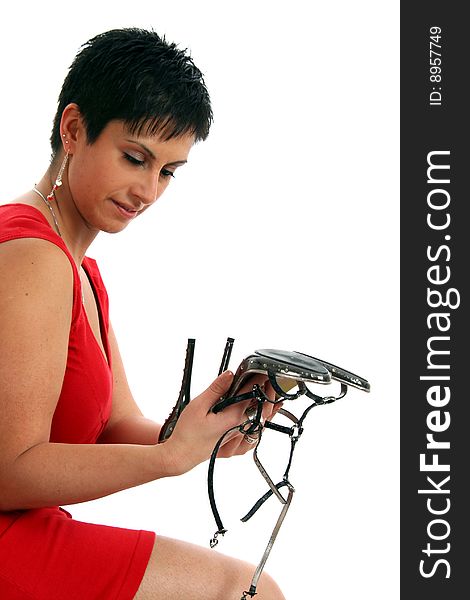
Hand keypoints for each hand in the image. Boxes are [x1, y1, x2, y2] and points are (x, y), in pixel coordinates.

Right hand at [159, 371, 282, 473]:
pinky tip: (262, 414)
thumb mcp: (199, 406)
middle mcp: (240, 428)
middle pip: (261, 407)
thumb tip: (229, 375)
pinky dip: (261, 420)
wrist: (182, 455)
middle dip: (267, 392)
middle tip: (269, 379)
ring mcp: (239, 436)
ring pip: (261, 420)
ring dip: (268, 406)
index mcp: (233, 418)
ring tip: (272, 394)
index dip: (256, 379)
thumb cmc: (187, 434)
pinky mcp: (237, 442)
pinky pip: (255, 431)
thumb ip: (216, 389)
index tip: (258, 370)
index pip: (250, 393)